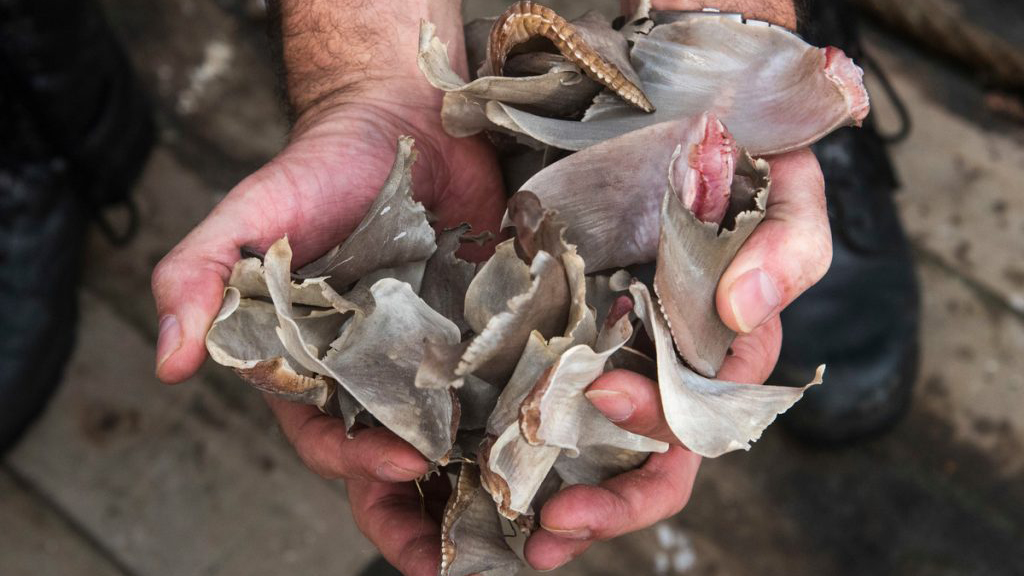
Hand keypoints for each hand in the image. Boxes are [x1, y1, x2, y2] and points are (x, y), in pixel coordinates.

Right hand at [152, 83, 505, 575]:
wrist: (403, 119)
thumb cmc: (320, 168)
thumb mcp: (250, 215)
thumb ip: (198, 276)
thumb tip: (170, 360)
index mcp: (314, 367)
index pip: (329, 440)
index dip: (359, 463)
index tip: (402, 463)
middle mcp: (375, 376)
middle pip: (397, 465)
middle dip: (425, 517)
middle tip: (469, 556)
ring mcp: (436, 359)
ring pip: (458, 443)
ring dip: (485, 488)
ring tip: (526, 531)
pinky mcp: (490, 333)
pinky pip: (509, 389)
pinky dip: (529, 423)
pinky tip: (560, 450)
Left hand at [528, 149, 830, 569]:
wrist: (673, 117)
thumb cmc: (737, 152)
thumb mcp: (784, 186)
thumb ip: (788, 246)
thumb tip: (744, 311)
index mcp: (727, 344)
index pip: (710, 411)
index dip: (664, 422)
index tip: (609, 394)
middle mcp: (675, 362)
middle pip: (657, 455)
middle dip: (616, 499)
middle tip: (560, 526)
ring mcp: (622, 351)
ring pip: (606, 446)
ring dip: (573, 494)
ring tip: (530, 533)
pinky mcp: (570, 331)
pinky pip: (554, 396)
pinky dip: (533, 441)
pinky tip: (494, 472)